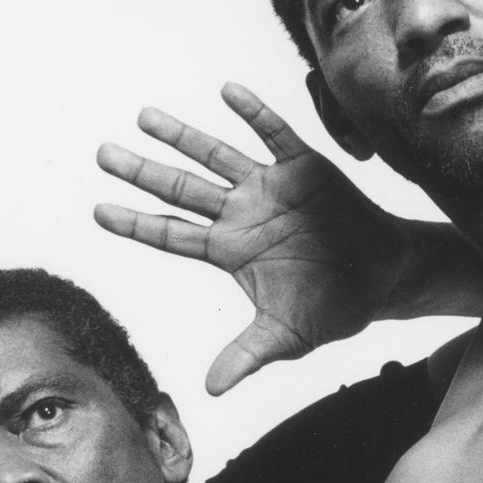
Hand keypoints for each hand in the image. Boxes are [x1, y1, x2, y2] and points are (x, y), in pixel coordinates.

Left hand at [95, 83, 410, 395]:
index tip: (96, 210)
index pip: (170, 235)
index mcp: (228, 251)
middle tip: (102, 154)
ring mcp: (269, 188)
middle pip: (179, 190)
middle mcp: (240, 214)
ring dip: (182, 137)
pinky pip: (275, 135)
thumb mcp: (286, 337)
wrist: (385, 278)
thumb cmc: (332, 306)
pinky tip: (226, 92)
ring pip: (216, 156)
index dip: (135, 223)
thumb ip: (246, 357)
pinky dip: (253, 114)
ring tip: (144, 117)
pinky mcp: (305, 168)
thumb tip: (210, 391)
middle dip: (142, 172)